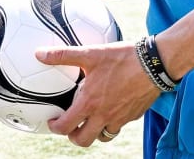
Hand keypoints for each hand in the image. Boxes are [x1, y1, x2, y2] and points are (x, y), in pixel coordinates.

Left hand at [37, 40, 158, 147]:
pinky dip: (111, 123)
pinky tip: (111, 109)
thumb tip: (39, 54)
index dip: (55, 127)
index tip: (52, 122)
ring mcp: (120, 118)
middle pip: (84, 140)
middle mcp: (104, 115)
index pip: (66, 126)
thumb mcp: (90, 53)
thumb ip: (63, 55)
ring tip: (90, 120)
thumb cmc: (122, 58)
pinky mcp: (133, 116)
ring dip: (94, 132)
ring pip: (103, 136)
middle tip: (70, 126)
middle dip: (73, 137)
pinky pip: (119, 126)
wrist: (154, 64)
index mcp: (89, 103)